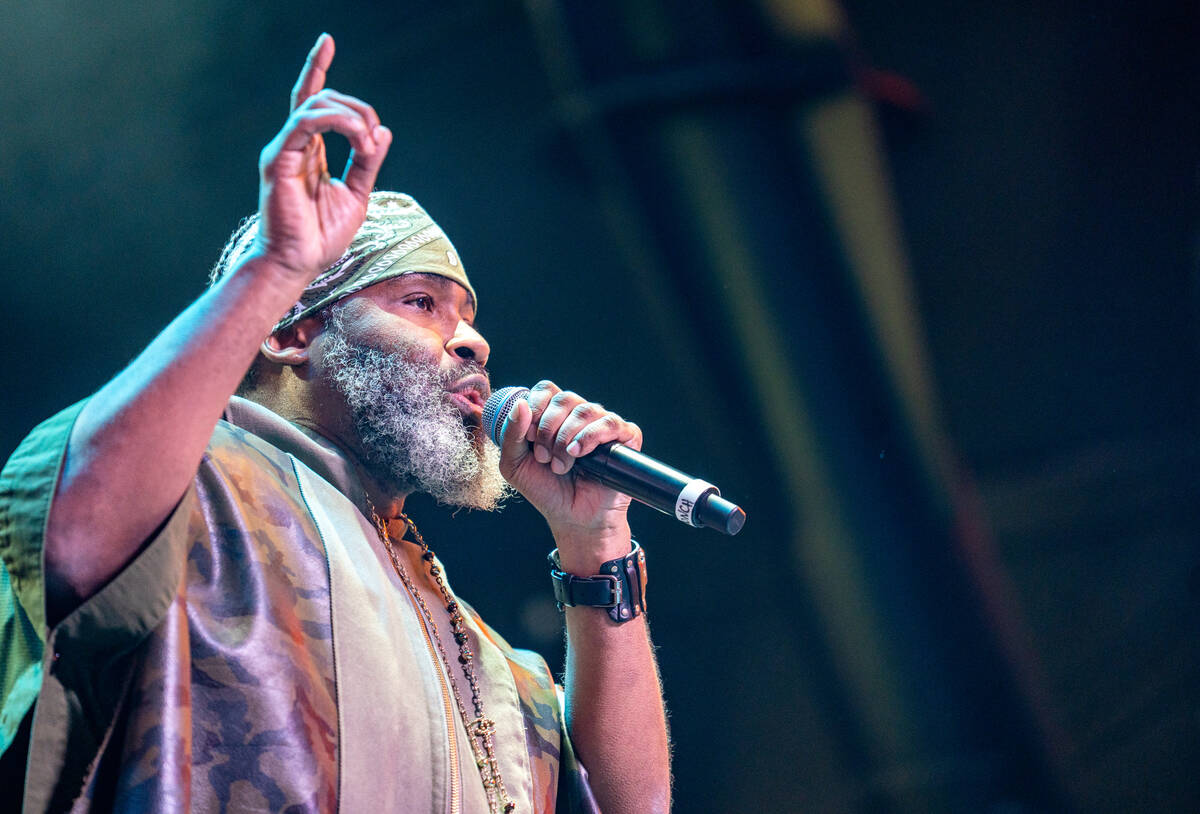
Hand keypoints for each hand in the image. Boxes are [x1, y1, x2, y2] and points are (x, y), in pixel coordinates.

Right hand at [253, 34, 391, 279]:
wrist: (300, 264)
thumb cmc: (322, 236)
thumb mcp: (357, 194)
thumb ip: (368, 161)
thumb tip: (382, 130)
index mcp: (309, 151)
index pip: (312, 100)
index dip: (317, 68)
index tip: (326, 41)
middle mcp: (293, 145)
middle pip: (323, 99)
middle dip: (357, 108)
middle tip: (372, 137)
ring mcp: (283, 150)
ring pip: (315, 105)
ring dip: (350, 116)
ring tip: (366, 142)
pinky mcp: (278, 160)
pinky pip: (304, 123)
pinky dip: (336, 122)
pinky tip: (357, 138)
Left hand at [497, 381, 642, 546]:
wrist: (572, 519)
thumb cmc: (545, 491)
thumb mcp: (514, 465)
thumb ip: (511, 435)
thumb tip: (521, 404)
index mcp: (555, 416)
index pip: (546, 390)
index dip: (536, 407)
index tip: (529, 437)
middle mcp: (580, 416)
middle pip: (564, 398)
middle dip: (548, 429)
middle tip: (543, 457)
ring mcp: (603, 426)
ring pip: (585, 410)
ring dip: (566, 438)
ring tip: (561, 465)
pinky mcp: (625, 439)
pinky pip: (611, 423)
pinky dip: (591, 436)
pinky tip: (580, 453)